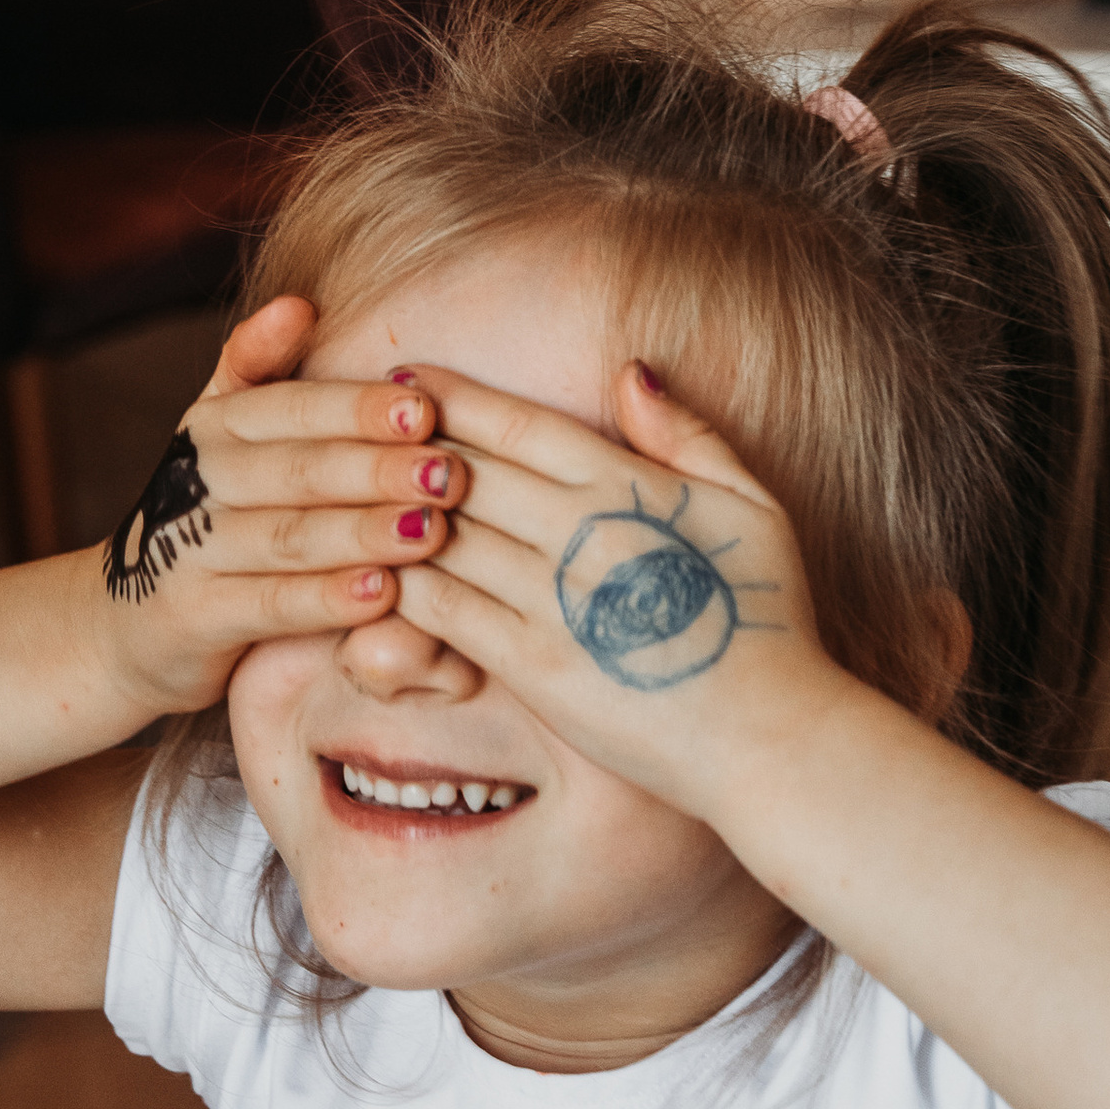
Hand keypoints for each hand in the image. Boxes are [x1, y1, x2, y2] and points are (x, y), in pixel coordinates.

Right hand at [88, 297, 450, 716]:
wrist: (124, 625)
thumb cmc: (211, 518)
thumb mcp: (225, 439)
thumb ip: (259, 370)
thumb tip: (301, 303)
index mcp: (214, 426)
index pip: (292, 407)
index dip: (358, 408)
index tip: (427, 409)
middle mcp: (195, 480)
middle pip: (296, 469)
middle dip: (375, 468)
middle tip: (449, 474)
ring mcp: (187, 551)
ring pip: (286, 536)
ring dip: (361, 532)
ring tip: (430, 530)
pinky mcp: (190, 618)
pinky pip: (267, 605)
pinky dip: (324, 599)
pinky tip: (382, 596)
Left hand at [381, 361, 843, 816]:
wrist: (770, 736)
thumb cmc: (767, 620)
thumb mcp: (751, 507)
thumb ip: (686, 435)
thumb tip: (629, 373)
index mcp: (627, 483)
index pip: (514, 423)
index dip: (449, 398)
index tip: (403, 382)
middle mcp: (581, 530)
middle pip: (462, 471)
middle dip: (400, 448)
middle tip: (346, 431)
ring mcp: (551, 598)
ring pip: (440, 536)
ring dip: (385, 515)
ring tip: (339, 499)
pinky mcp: (531, 664)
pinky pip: (442, 611)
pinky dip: (399, 587)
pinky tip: (367, 576)